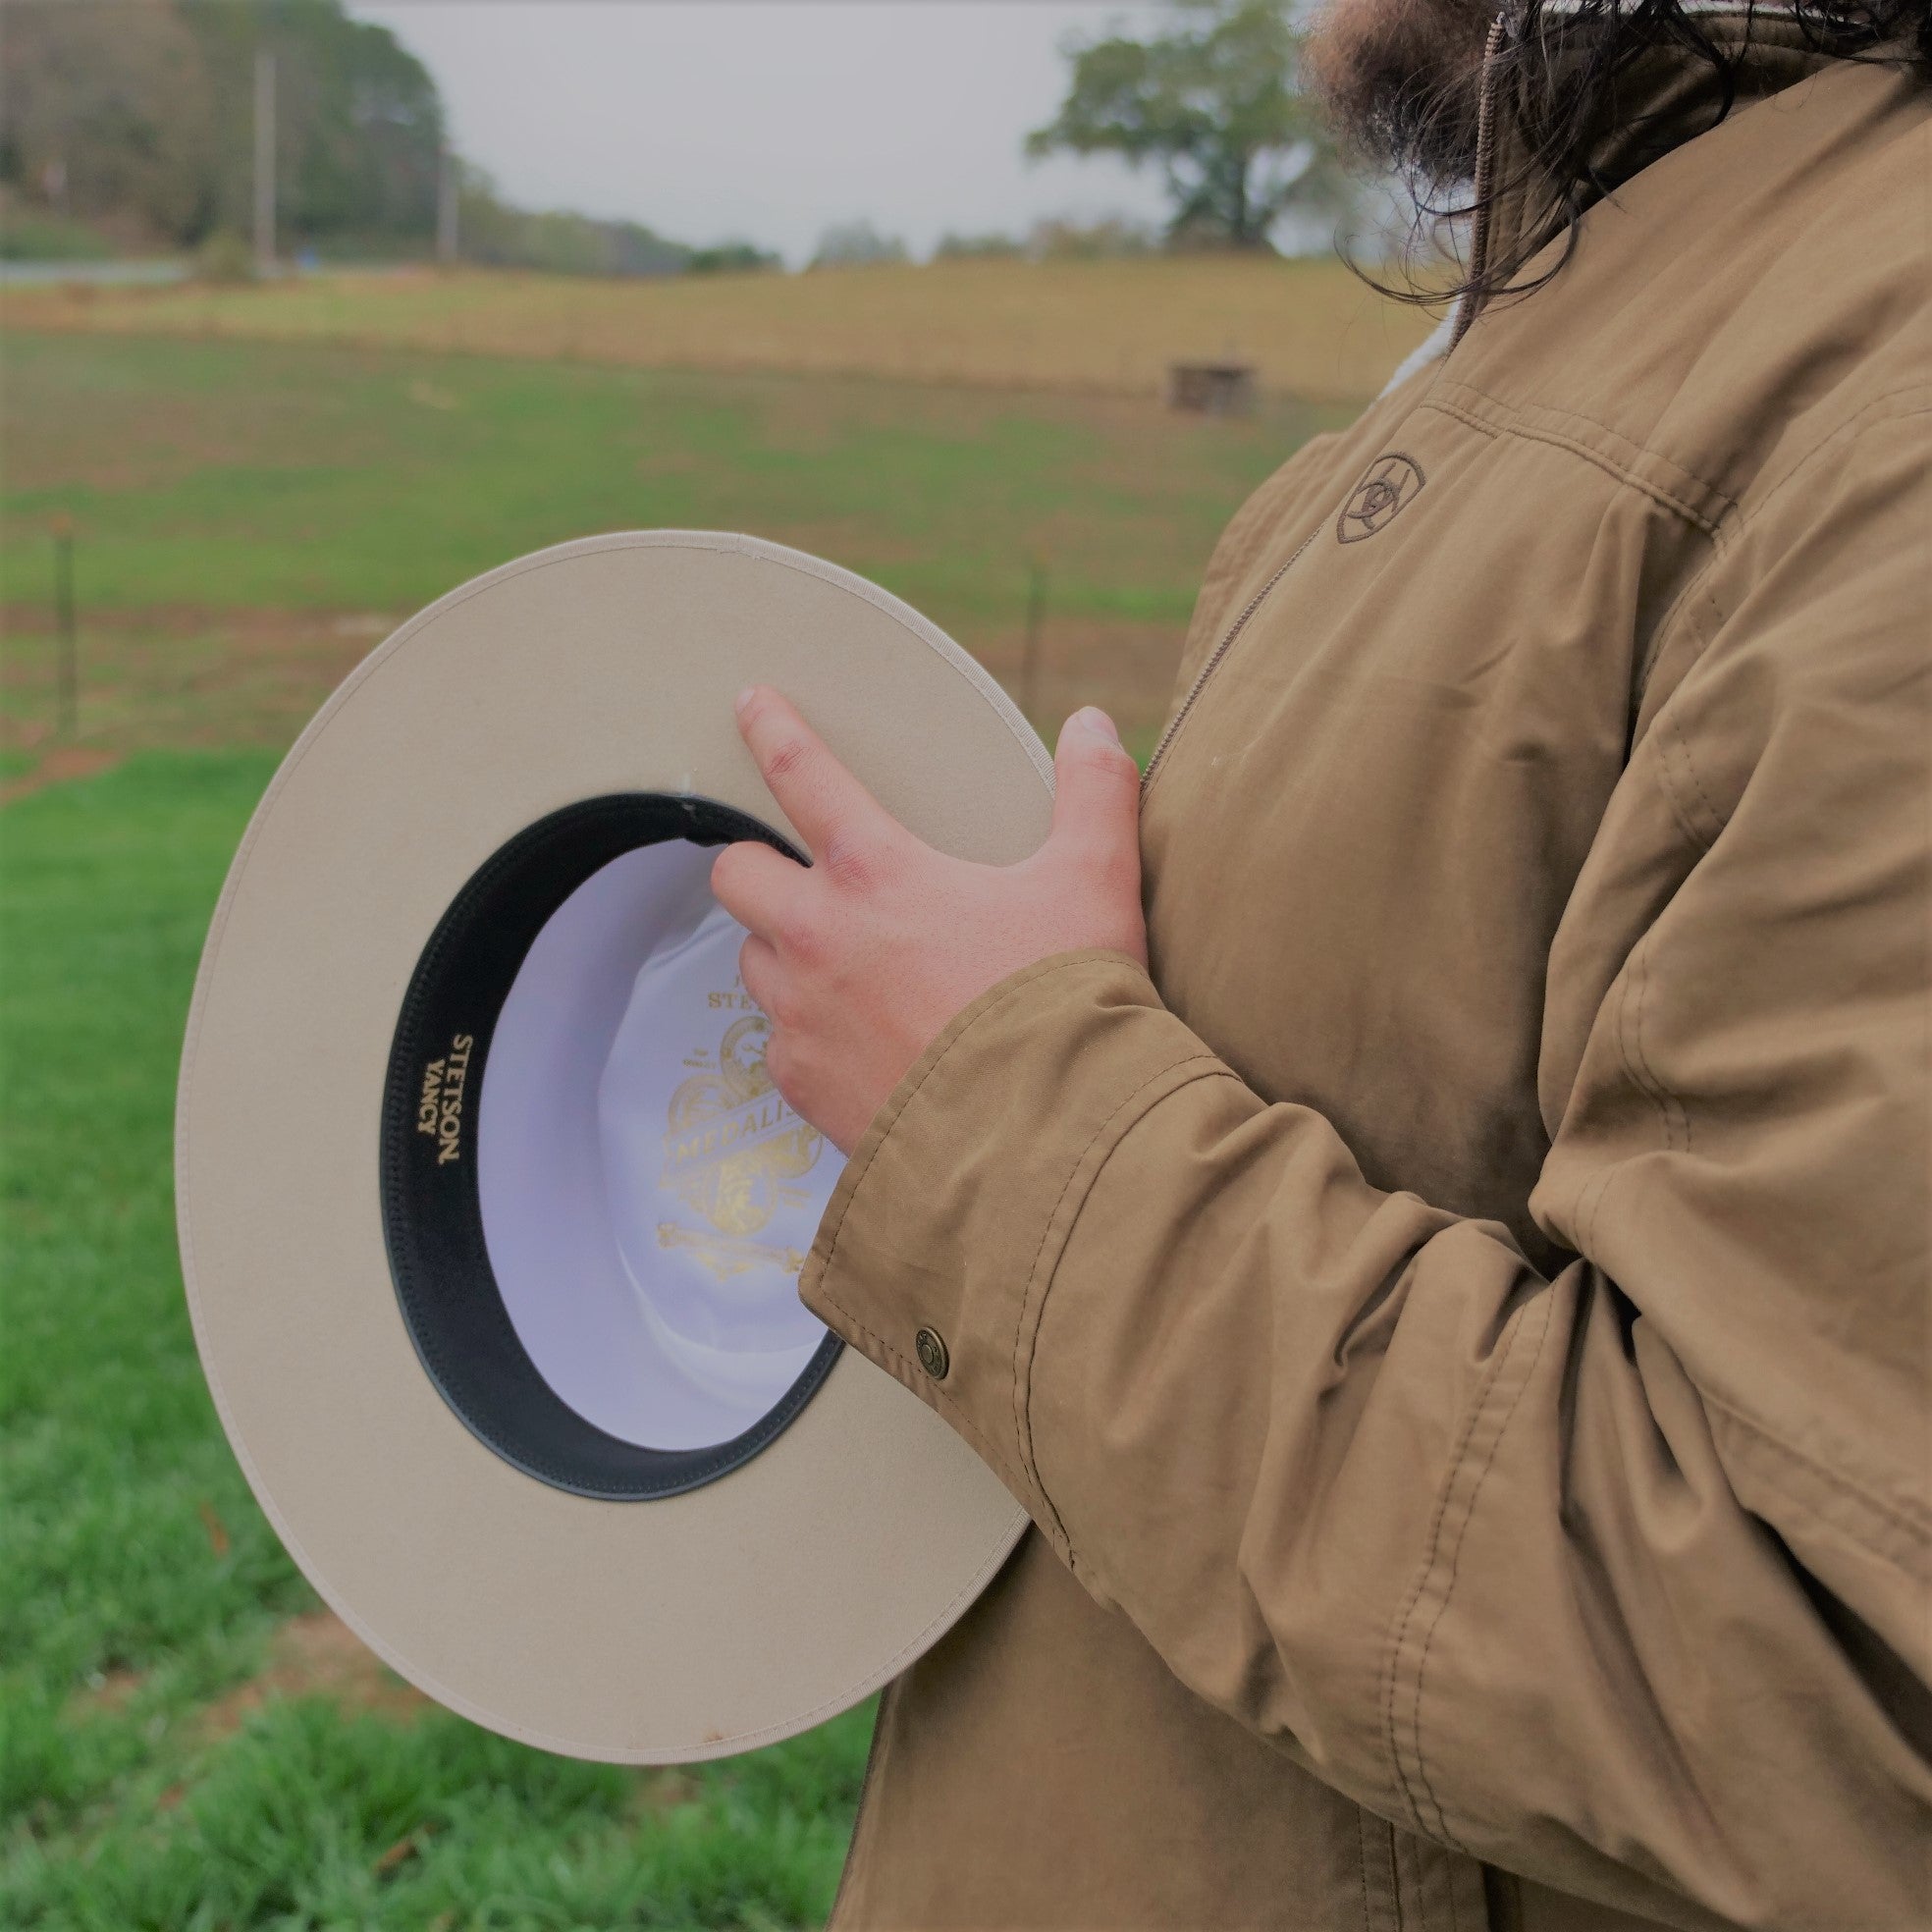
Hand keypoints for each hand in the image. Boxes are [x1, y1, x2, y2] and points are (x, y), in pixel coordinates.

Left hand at [711, 687, 1146, 1154]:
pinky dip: (805, 1033)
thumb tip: (1094, 726)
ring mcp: (804, 1016)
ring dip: (784, 950)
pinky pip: (780, 1043)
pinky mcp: (805, 1085)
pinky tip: (856, 1042)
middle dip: (758, 864)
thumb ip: (1094, 795)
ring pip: (753, 959)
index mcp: (878, 873)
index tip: (750, 703)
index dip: (772, 731)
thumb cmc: (1064, 1005)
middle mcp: (821, 937)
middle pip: (737, 874)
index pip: (802, 776)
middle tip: (799, 874)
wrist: (1041, 1140)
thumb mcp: (1095, 884)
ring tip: (842, 964)